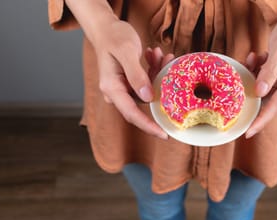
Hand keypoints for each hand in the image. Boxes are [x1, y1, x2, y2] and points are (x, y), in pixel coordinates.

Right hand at [66, 0, 172, 138]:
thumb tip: (147, 98)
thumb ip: (137, 75)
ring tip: (160, 54)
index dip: (148, 126)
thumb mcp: (126, 51)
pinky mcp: (129, 84)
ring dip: (157, 74)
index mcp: (111, 88)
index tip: (164, 134)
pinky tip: (155, 55)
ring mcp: (123, 89)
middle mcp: (116, 92)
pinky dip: (154, 70)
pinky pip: (147, 84)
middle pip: (143, 104)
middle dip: (159, 91)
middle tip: (170, 70)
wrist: (106, 28)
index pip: (131, 114)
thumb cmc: (114, 36)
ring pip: (148, 92)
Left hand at [245, 0, 276, 138]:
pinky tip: (258, 56)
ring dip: (254, 74)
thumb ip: (270, 71)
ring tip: (255, 57)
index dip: (260, 121)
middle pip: (266, 100)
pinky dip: (257, 69)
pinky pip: (263, 81)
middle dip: (252, 88)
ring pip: (262, 89)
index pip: (275, 106)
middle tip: (247, 69)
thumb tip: (260, 93)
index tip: (248, 133)